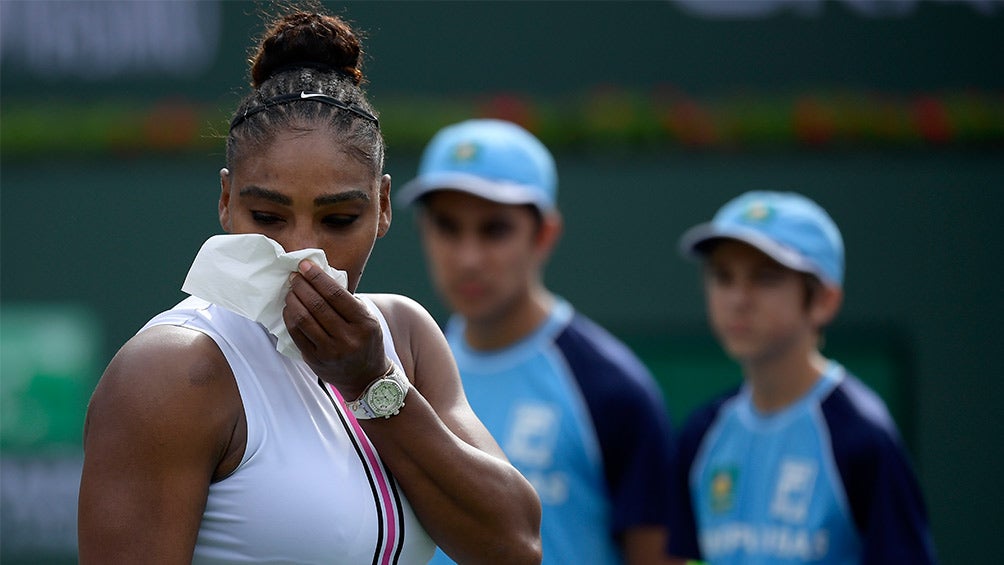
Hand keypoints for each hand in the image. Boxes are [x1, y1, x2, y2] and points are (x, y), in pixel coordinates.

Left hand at [284, 260, 388, 397]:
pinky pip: (296, 334)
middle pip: (317, 305)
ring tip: (291, 290)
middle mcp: (348, 339)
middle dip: (302, 286)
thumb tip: (318, 278)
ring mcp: (330, 351)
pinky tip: (289, 308)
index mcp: (364, 324)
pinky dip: (289, 317)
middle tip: (294, 276)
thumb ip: (347, 302)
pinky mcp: (314, 360)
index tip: (305, 265)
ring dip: (293, 300)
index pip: (336, 294)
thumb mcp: (368, 320)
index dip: (317, 277)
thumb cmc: (366, 341)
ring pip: (303, 319)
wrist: (366, 378)